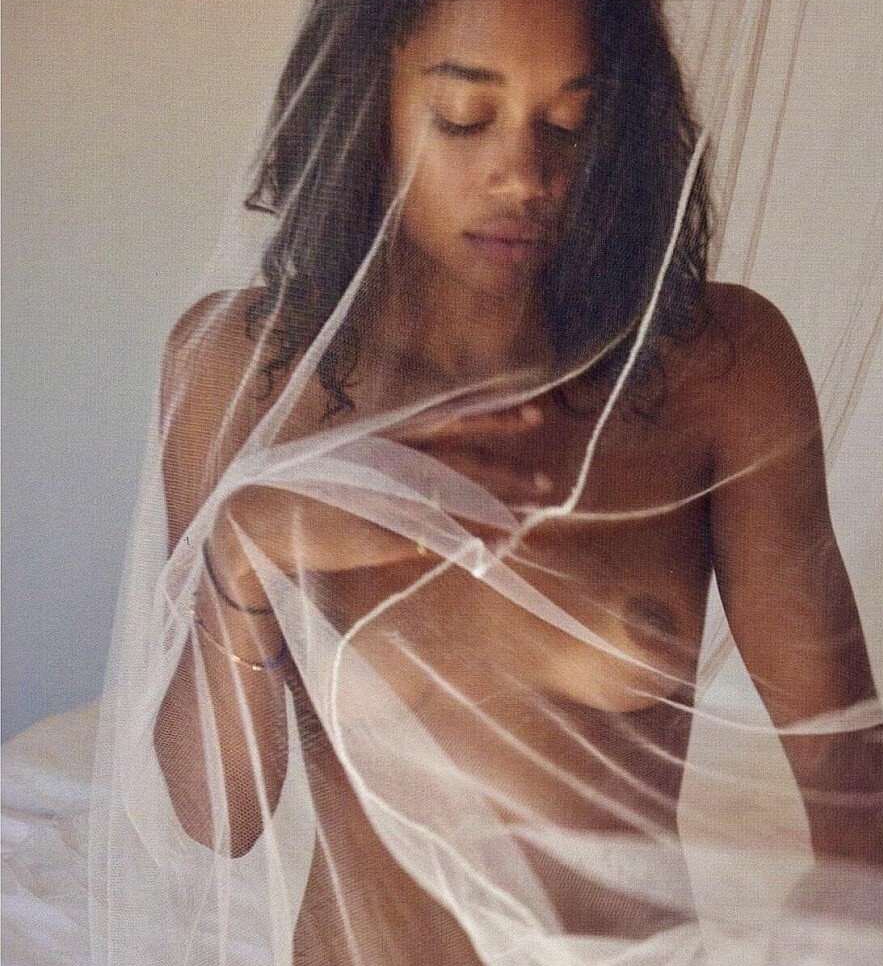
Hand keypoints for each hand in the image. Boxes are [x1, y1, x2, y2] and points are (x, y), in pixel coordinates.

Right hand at [207, 400, 555, 592]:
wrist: (251, 520)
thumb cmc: (301, 493)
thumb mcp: (347, 460)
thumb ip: (388, 457)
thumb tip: (429, 462)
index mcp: (380, 435)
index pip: (446, 417)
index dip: (492, 416)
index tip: (535, 414)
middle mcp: (386, 460)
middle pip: (461, 461)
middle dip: (507, 472)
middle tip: (547, 483)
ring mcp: (384, 497)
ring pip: (455, 500)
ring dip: (497, 508)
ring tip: (533, 515)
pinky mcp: (377, 534)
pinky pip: (435, 539)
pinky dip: (468, 544)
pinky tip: (496, 551)